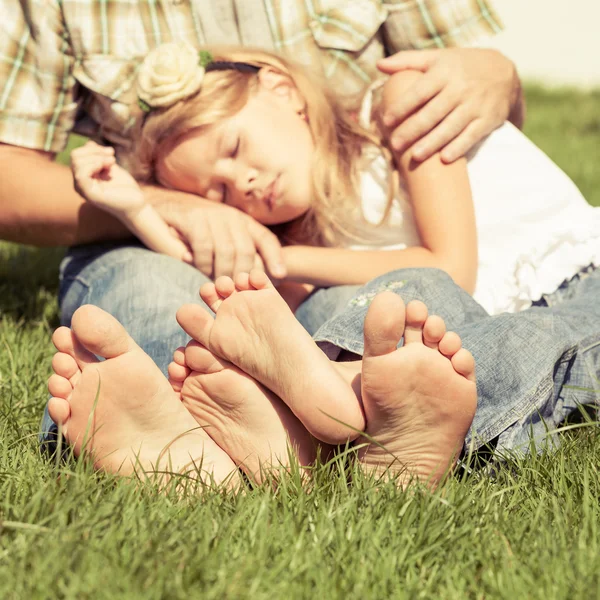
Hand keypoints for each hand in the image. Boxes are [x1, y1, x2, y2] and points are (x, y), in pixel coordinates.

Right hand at [71, 141, 144, 217]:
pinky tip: (107, 167)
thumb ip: (98, 156)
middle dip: (95, 151)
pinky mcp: (90, 195)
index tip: (111, 152)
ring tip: (113, 162)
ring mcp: (83, 189)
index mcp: (83, 177)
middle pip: (75, 156)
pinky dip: (94, 165)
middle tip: (112, 156)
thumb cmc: (125, 187)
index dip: (93, 149)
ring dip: (98, 157)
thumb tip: (89, 143)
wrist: (136, 203)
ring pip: (77, 162)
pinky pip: (81, 174)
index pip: (77, 155)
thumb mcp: (110, 167)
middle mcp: (79, 183)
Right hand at [153, 197, 286, 279]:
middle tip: (234, 291)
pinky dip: (202, 263)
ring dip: (221, 272)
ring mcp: (212, 215)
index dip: (275, 257)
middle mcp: (231, 216)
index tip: (279, 276)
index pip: (266, 238)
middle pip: (246, 250)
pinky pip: (204, 247)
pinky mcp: (192, 218)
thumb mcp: (220, 237)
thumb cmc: (194, 229)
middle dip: (241, 275)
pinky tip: (194, 267)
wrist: (162, 206)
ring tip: (216, 284)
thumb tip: (259, 278)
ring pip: (227, 251)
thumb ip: (236, 252)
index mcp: (242, 221)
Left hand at [378, 48, 520, 162]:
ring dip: (433, 143)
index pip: (419, 91)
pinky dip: (459, 147)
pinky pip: (471, 136)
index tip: (386, 121)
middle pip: (432, 113)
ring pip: (450, 127)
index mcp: (443, 72)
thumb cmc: (460, 67)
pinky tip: (445, 159)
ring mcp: (475, 105)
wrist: (503, 72)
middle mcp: (459, 88)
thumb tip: (379, 65)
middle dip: (413, 130)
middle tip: (395, 145)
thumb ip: (407, 61)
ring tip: (415, 156)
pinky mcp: (487, 119)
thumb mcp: (437, 58)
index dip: (402, 107)